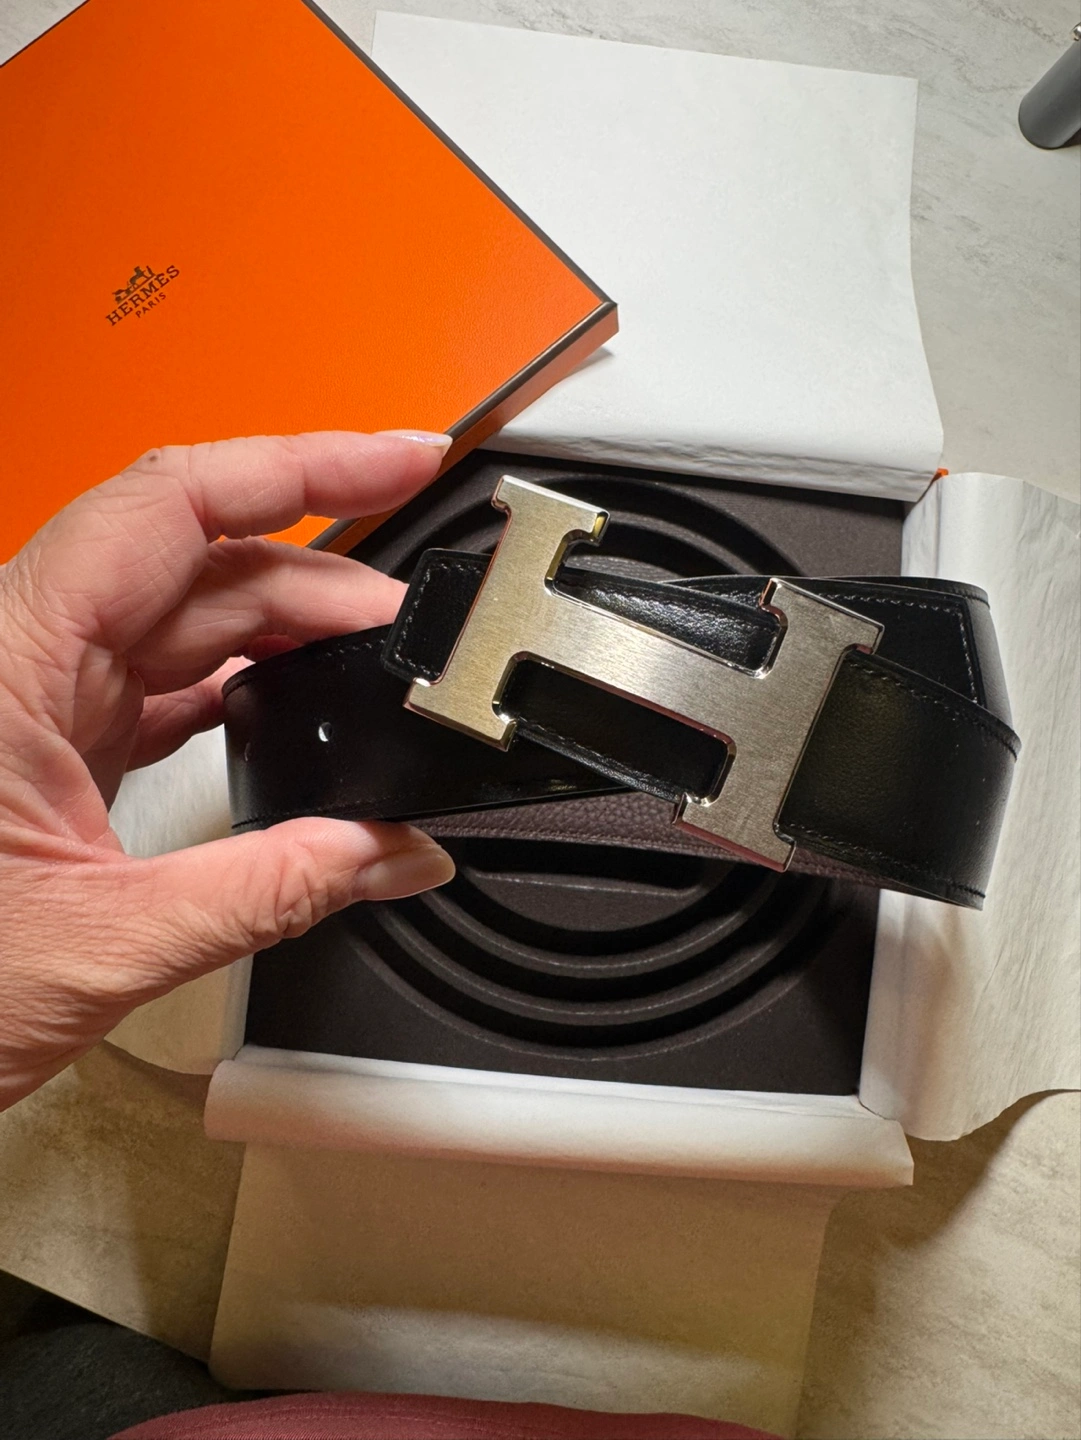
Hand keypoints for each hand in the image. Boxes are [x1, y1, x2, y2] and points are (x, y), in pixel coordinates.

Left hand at [0, 431, 456, 1109]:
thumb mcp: (103, 944)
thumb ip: (271, 893)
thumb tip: (391, 853)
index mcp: (13, 660)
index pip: (175, 505)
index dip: (303, 466)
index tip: (401, 460)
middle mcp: (23, 655)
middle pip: (202, 562)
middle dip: (325, 578)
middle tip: (413, 628)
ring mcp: (41, 694)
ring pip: (192, 617)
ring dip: (294, 630)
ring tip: (375, 663)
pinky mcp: (57, 738)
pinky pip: (171, 678)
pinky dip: (250, 683)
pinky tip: (304, 704)